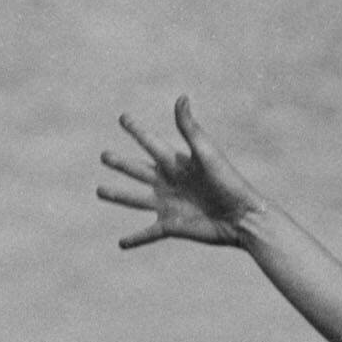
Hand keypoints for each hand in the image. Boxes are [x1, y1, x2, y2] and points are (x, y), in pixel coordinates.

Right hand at [97, 98, 264, 248]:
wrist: (242, 216)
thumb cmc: (228, 182)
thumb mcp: (207, 153)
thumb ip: (190, 128)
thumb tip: (181, 97)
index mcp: (175, 162)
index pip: (149, 143)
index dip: (136, 130)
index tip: (122, 118)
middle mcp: (168, 182)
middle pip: (137, 171)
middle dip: (120, 163)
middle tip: (103, 155)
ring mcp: (168, 205)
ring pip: (135, 199)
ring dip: (117, 195)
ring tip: (99, 191)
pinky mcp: (172, 227)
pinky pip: (148, 234)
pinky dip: (135, 239)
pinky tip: (121, 244)